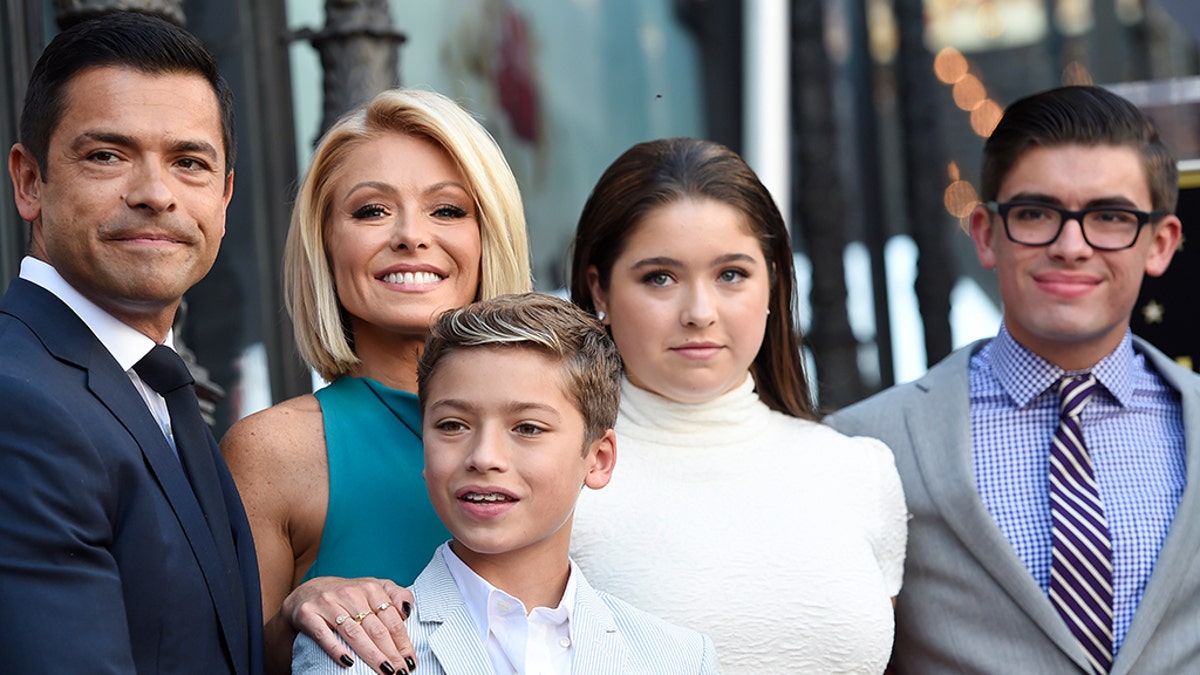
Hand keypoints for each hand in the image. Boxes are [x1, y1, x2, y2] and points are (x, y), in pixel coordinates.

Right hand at [282, 576, 415, 674]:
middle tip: (400, 671)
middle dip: (390, 652)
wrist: (308, 592)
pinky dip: (336, 649)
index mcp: (370, 588)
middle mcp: (350, 593)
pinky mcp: (308, 614)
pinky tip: (348, 663)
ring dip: (371, 654)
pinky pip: (323, 634)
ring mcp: (328, 603)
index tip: (410, 660)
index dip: (402, 641)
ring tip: (384, 671)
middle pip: (375, 628)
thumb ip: (396, 594)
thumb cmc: (348, 595)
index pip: (391, 618)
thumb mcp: (374, 587)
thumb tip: (406, 612)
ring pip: (353, 632)